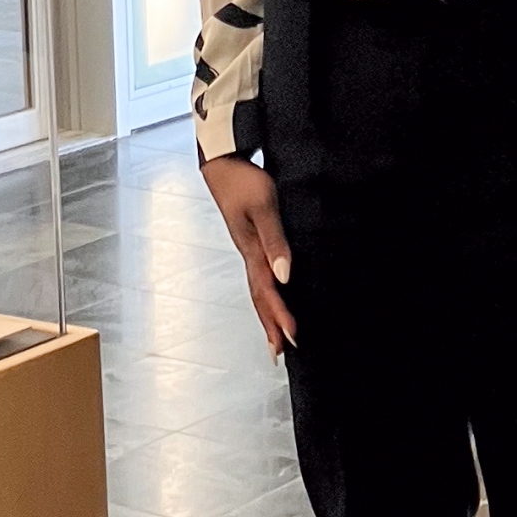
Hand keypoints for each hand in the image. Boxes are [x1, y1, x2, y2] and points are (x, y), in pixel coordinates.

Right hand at [201, 155, 298, 357]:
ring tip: (275, 337)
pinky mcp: (250, 241)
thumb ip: (274, 240)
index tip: (293, 337)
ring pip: (257, 290)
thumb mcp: (263, 207)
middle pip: (259, 298)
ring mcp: (247, 249)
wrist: (223, 164)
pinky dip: (266, 294)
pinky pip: (258, 276)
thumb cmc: (244, 181)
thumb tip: (284, 276)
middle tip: (281, 352)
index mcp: (252, 251)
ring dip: (266, 314)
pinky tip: (273, 297)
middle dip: (270, 325)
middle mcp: (249, 255)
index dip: (280, 315)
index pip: (267, 291)